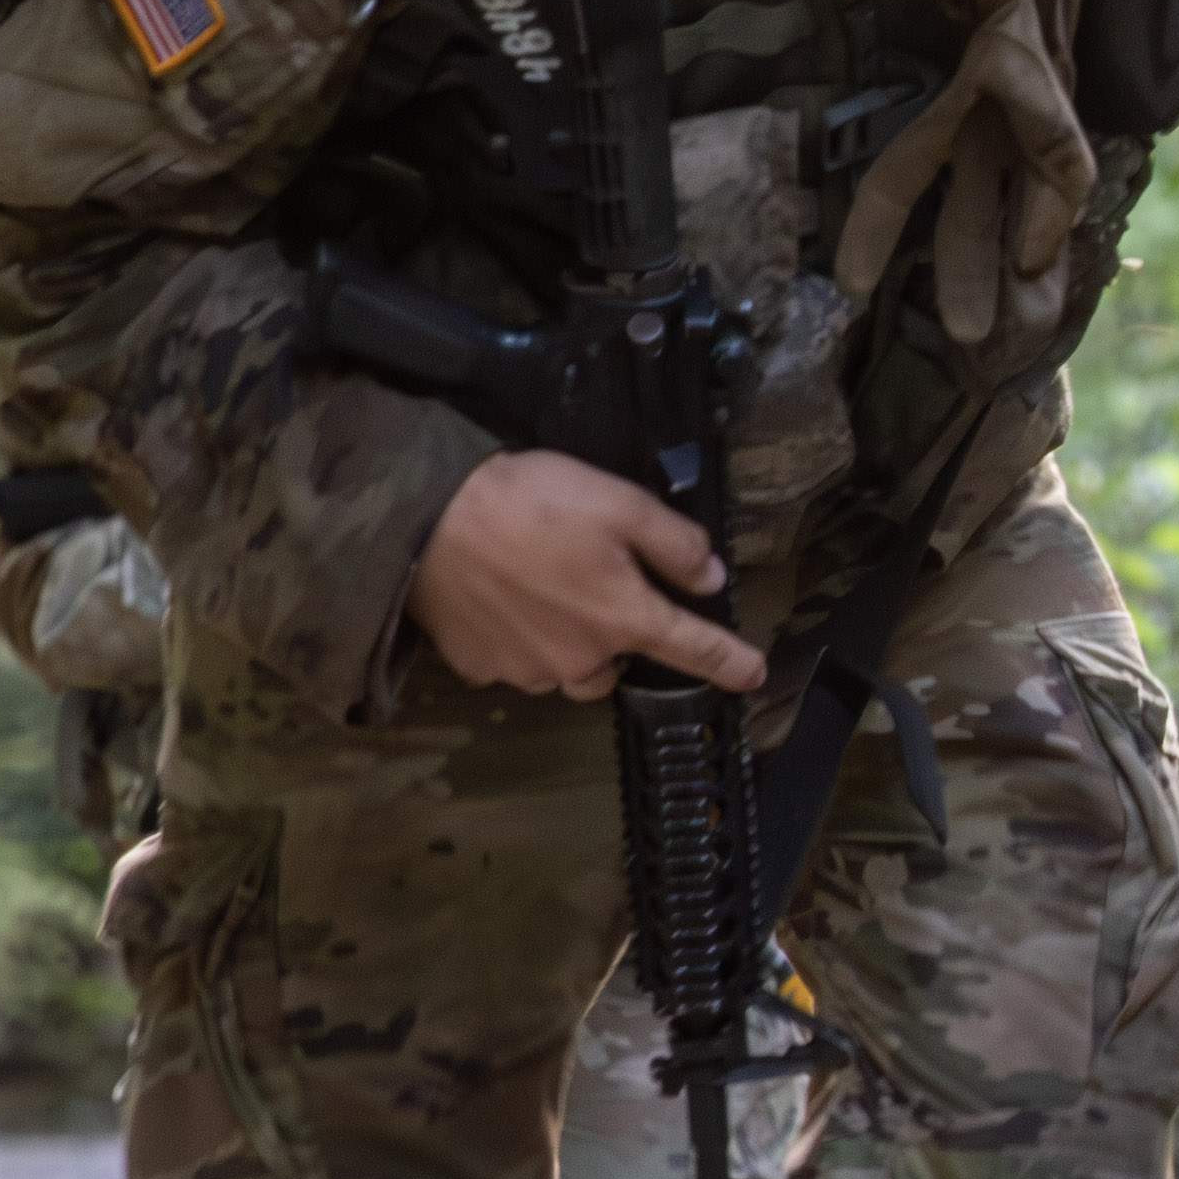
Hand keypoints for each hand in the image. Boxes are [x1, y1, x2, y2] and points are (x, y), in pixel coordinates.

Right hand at [406, 452, 769, 700]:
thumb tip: (710, 578)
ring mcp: (527, 670)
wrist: (425, 520)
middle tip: (590, 589)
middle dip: (615, 637)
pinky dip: (518, 641)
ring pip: (566, 670)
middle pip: (617, 665)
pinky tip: (501, 603)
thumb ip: (674, 544)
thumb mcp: (620, 504)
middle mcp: (582, 659)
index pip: (696, 650)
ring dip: (568, 644)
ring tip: (543, 594)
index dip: (731, 662)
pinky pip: (515, 664)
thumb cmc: (530, 504)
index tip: (753, 674)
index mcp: (625, 619)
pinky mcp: (480, 667)